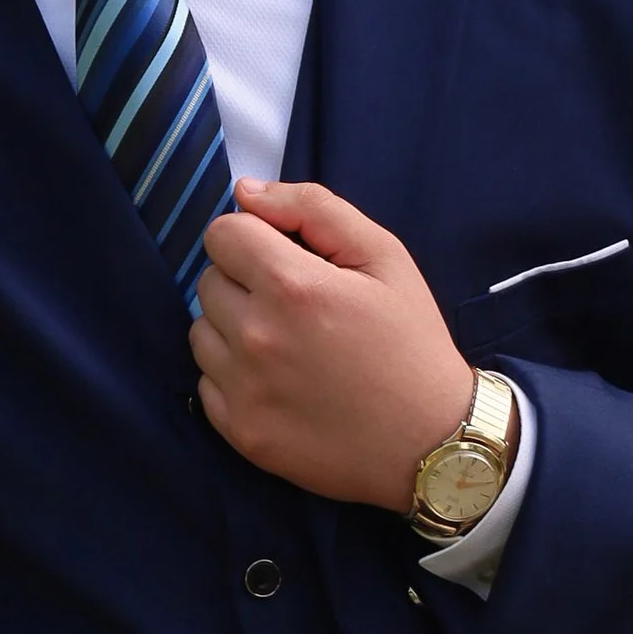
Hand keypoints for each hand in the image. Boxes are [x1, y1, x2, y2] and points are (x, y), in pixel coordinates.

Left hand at [193, 180, 477, 509]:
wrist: (430, 441)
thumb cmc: (411, 342)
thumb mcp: (384, 256)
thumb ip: (312, 209)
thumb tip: (245, 192)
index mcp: (291, 287)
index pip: (221, 235)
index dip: (254, 238)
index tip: (285, 258)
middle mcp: (256, 337)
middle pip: (208, 281)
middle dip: (245, 281)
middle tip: (297, 306)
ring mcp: (243, 390)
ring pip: (201, 330)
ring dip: (233, 328)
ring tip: (287, 344)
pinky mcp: (239, 431)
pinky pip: (206, 381)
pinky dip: (233, 375)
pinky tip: (279, 381)